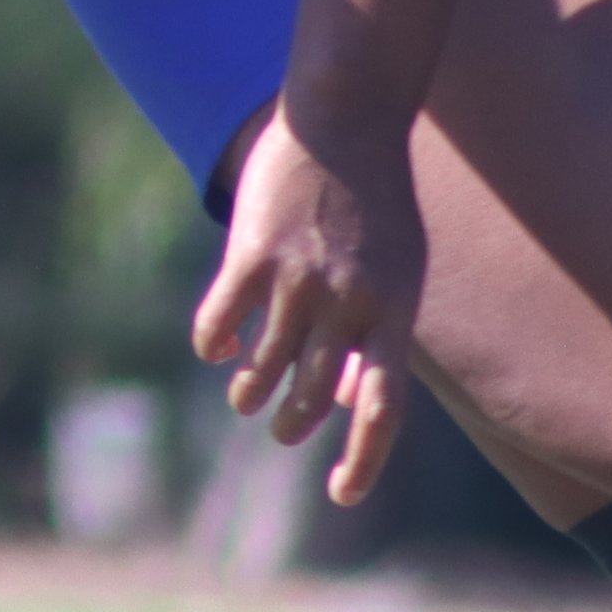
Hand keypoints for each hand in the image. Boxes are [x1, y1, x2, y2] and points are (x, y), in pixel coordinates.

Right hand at [192, 102, 422, 504]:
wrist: (348, 117)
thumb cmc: (378, 200)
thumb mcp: (397, 269)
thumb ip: (376, 334)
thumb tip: (353, 401)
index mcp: (393, 311)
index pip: (382, 409)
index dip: (362, 460)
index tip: (340, 494)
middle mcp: (348, 302)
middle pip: (312, 396)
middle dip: (292, 423)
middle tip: (281, 427)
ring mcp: (298, 278)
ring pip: (262, 368)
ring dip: (251, 391)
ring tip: (246, 393)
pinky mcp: (251, 253)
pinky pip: (220, 324)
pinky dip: (214, 345)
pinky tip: (215, 348)